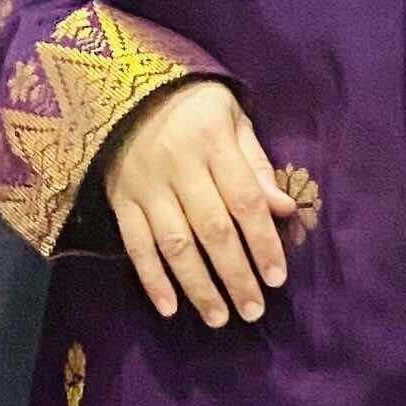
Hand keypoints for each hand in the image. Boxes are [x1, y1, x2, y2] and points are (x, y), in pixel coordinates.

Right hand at [105, 79, 299, 326]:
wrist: (122, 86)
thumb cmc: (191, 107)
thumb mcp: (231, 119)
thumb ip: (256, 165)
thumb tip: (284, 210)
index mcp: (213, 143)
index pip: (245, 200)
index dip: (263, 242)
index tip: (277, 278)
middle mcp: (180, 167)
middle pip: (213, 231)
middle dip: (236, 275)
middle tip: (253, 311)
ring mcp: (147, 187)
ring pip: (175, 245)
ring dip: (198, 287)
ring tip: (218, 319)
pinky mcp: (121, 201)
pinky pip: (136, 246)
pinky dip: (151, 279)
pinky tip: (169, 308)